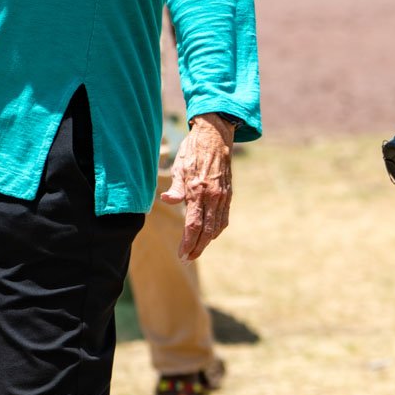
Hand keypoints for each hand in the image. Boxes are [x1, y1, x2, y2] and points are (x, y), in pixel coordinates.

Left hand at [160, 113, 233, 258]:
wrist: (216, 135)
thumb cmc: (193, 149)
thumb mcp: (179, 165)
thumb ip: (175, 187)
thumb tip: (166, 200)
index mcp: (199, 190)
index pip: (194, 225)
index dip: (188, 243)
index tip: (181, 254)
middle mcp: (213, 196)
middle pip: (206, 231)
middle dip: (197, 248)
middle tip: (187, 259)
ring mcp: (223, 196)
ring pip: (217, 227)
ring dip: (207, 242)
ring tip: (196, 250)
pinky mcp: (228, 194)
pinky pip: (223, 217)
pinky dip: (216, 230)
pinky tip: (209, 235)